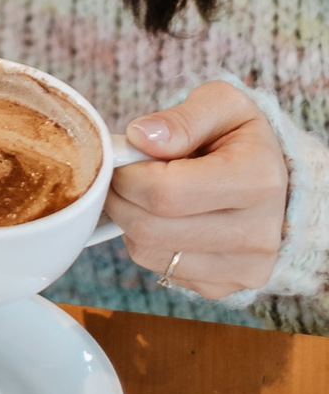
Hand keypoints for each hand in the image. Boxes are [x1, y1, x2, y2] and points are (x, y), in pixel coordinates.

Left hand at [107, 81, 287, 298]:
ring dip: (129, 221)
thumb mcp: (220, 105)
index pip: (166, 192)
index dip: (128, 175)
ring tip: (143, 193)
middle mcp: (257, 234)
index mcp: (258, 180)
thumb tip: (140, 137)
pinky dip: (147, 242)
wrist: (275, 180)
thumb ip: (181, 119)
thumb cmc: (240, 136)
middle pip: (152, 229)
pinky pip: (160, 269)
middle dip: (119, 197)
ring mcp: (243, 268)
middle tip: (119, 175)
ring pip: (148, 254)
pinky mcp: (225, 288)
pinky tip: (164, 218)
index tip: (121, 157)